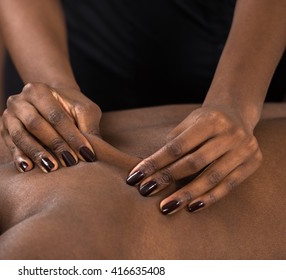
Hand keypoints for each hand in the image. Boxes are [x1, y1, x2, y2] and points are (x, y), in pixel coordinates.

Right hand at [1, 82, 101, 172]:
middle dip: (55, 145)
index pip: (56, 115)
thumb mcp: (84, 111)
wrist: (52, 103)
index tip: (86, 153)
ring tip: (52, 168)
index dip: (71, 135)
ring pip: (20, 136)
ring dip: (37, 153)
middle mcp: (19, 100)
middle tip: (70, 162)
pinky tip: (29, 169)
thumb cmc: (71, 107)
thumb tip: (93, 151)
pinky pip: (11, 146)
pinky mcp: (4, 132)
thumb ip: (88, 127)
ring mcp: (9, 116)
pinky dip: (20, 158)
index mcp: (38, 90)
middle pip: (36, 124)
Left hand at [126, 105, 262, 213]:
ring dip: (186, 194)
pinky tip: (191, 207)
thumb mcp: (188, 124)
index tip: (135, 177)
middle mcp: (230, 133)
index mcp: (210, 120)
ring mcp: (244, 149)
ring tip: (166, 207)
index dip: (154, 163)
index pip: (176, 146)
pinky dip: (209, 198)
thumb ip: (172, 144)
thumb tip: (148, 171)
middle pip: (193, 162)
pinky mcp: (253, 163)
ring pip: (211, 177)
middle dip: (166, 179)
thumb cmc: (204, 122)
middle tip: (145, 192)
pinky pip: (228, 186)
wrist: (237, 114)